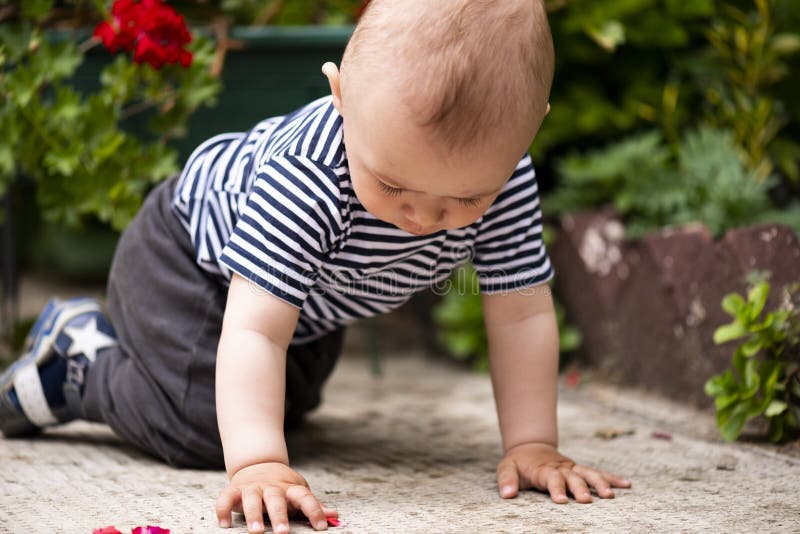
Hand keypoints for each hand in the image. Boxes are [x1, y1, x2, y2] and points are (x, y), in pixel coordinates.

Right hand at [216, 462, 336, 532]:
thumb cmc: (283, 486)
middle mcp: (272, 487)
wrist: (259, 464)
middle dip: (279, 516)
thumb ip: (313, 505)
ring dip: (253, 515)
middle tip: (283, 533)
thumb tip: (335, 516)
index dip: (314, 510)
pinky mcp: (235, 490)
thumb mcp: (298, 492)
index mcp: (290, 488)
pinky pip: (226, 498)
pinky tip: (224, 524)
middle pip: (276, 499)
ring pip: (252, 499)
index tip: (321, 526)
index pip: (305, 497)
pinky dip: (223, 510)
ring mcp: (252, 488)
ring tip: (256, 532)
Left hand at [496, 442, 631, 503]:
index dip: (556, 488)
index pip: (551, 478)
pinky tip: (627, 485)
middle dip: (580, 488)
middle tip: (587, 500)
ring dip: (600, 483)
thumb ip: (507, 481)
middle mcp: (561, 468)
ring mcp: (573, 468)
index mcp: (544, 469)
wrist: (531, 447)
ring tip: (610, 495)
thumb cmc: (518, 463)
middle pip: (573, 477)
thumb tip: (506, 495)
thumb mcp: (506, 468)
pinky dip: (612, 478)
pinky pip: (598, 473)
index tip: (560, 500)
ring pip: (589, 474)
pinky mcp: (580, 469)